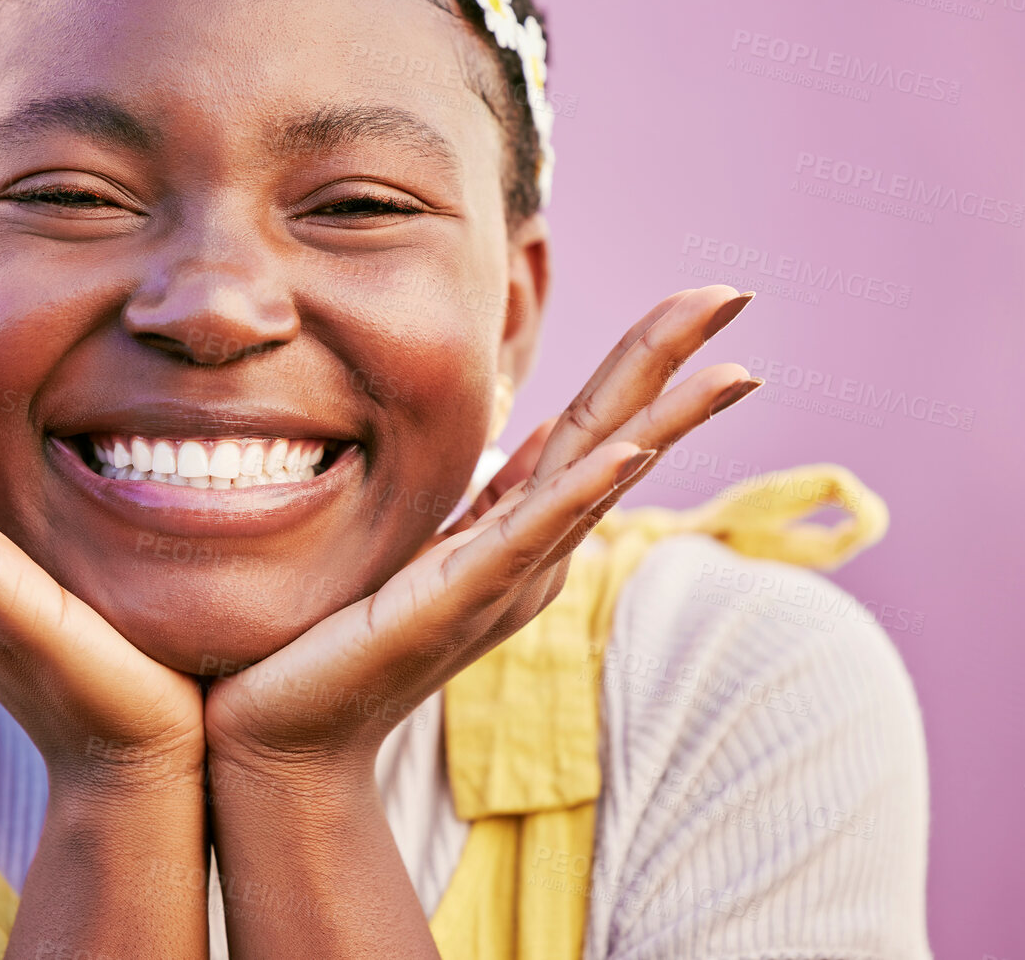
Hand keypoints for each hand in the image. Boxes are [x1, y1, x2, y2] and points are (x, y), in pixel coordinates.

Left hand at [200, 284, 761, 777]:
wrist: (289, 733)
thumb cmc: (343, 640)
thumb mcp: (428, 544)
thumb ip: (491, 499)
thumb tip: (542, 432)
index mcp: (522, 533)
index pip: (597, 425)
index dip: (645, 357)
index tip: (703, 295)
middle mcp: (534, 555)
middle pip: (618, 436)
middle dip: (674, 362)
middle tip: (734, 291)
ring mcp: (506, 580)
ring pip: (599, 480)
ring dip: (663, 420)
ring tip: (729, 366)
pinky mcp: (461, 602)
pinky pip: (531, 537)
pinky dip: (586, 491)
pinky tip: (635, 448)